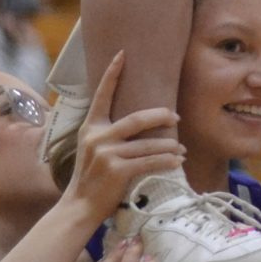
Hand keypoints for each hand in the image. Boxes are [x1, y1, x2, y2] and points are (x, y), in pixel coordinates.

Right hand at [66, 52, 185, 216]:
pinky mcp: (117, 170)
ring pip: (149, 144)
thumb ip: (109, 134)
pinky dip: (167, 161)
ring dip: (170, 146)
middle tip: (176, 116)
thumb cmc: (91, 178)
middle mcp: (97, 138)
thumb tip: (140, 120)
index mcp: (90, 128)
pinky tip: (178, 161)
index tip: (122, 54)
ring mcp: (107, 154)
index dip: (112, 74)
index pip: (102, 96)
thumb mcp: (93, 149)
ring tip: (181, 149)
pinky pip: (151, 161)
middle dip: (162, 115)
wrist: (79, 207)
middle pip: (138, 118)